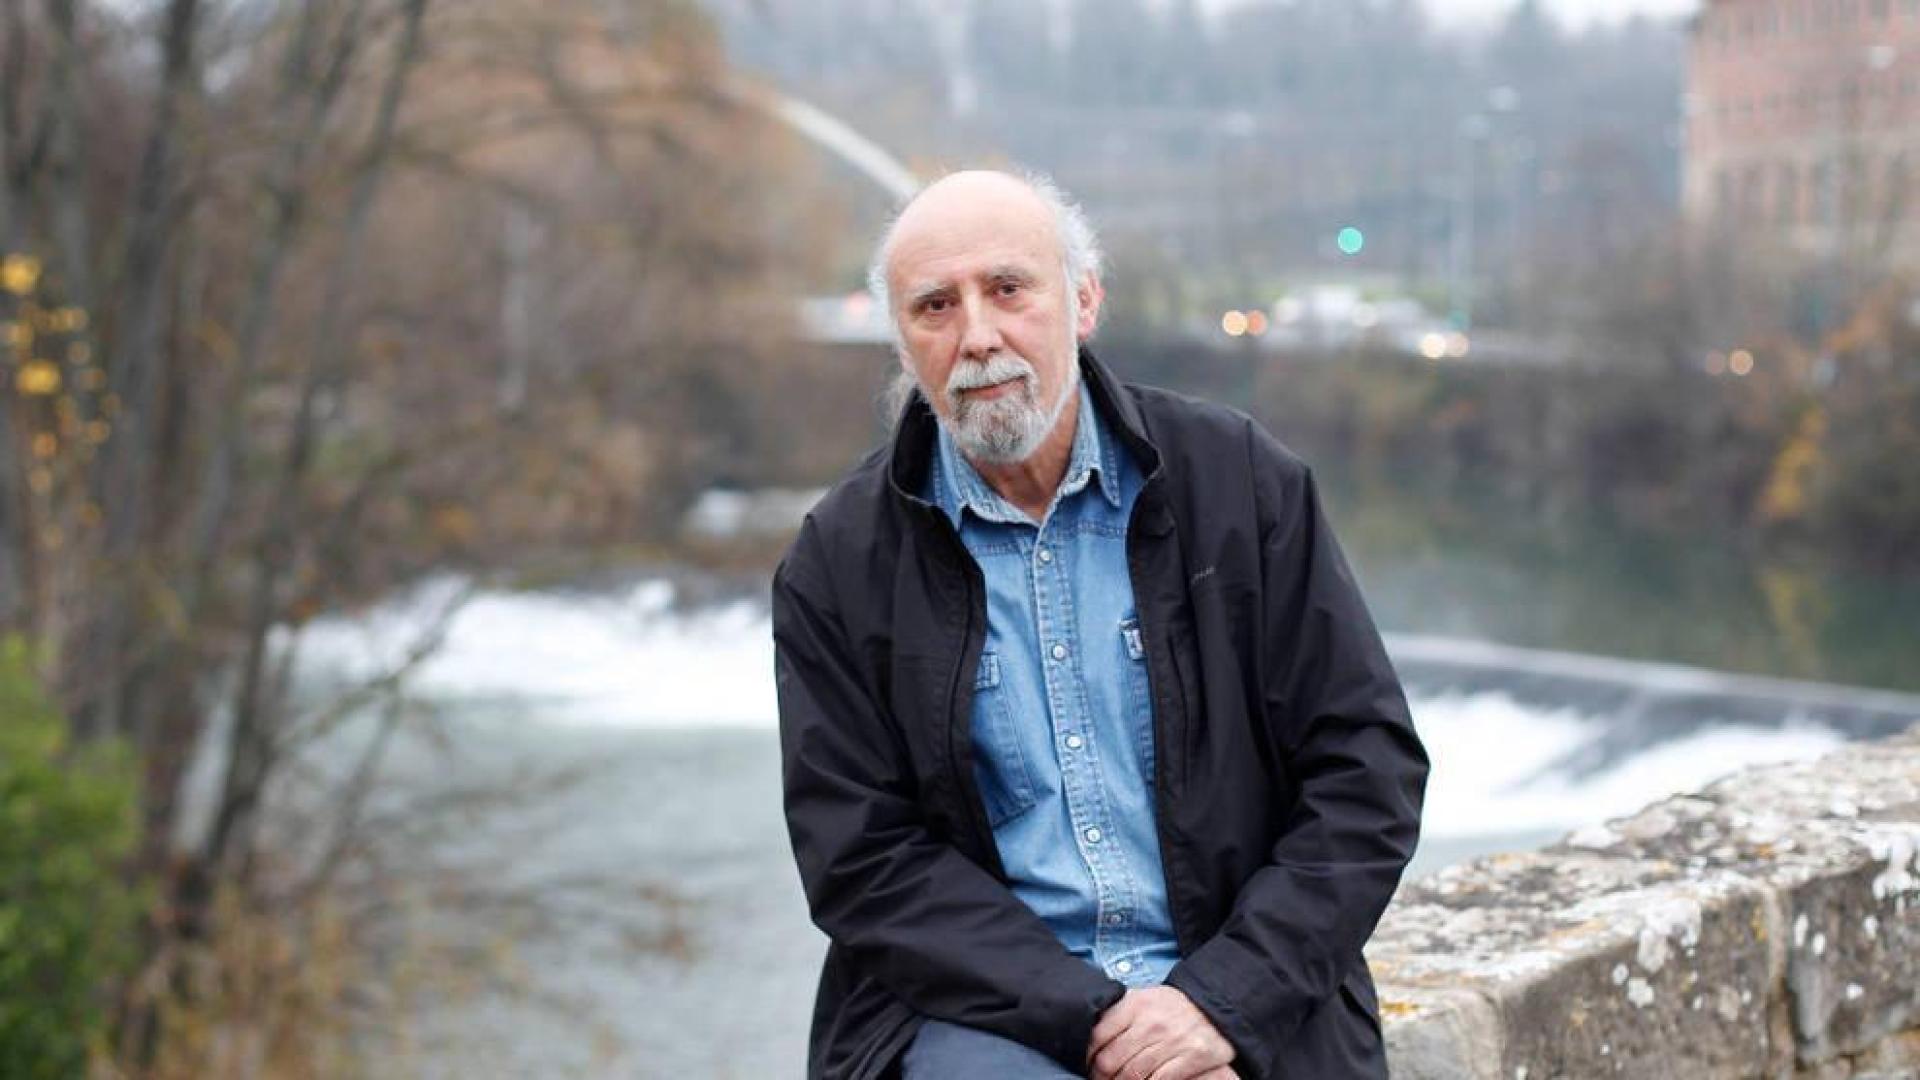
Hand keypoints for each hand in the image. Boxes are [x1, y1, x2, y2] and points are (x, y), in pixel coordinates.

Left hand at [1085, 986, 1234, 1079]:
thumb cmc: (1171, 1008)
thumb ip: (1117, 1013)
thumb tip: (1087, 1035)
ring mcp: (1172, 1040)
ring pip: (1132, 1075)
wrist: (1215, 1008)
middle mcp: (1152, 1022)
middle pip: (1111, 1060)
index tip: (1088, 1066)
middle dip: (1101, 1077)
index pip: (1098, 1036)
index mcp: (1135, 1004)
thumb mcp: (1143, 999)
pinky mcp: (1192, 1057)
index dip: (1088, 1057)